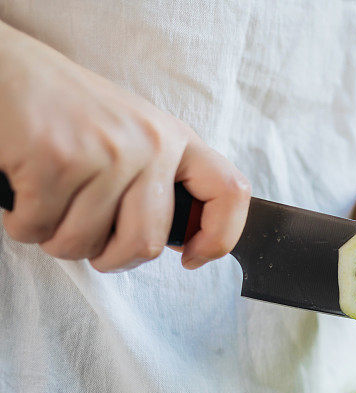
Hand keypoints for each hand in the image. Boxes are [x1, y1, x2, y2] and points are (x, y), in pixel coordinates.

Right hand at [0, 23, 249, 271]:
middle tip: (89, 241)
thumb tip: (181, 240)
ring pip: (85, 243)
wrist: (7, 68)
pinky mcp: (57, 158)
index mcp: (174, 139)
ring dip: (58, 239)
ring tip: (49, 205)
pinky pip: (40, 228)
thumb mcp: (134, 134)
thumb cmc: (68, 109)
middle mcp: (150, 144)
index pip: (230, 193)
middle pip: (146, 243)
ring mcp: (106, 151)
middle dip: (111, 258)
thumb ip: (160, 179)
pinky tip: (23, 193)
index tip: (191, 258)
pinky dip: (24, 224)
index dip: (219, 238)